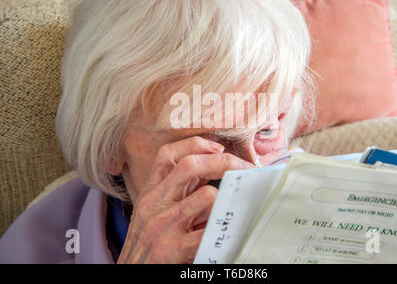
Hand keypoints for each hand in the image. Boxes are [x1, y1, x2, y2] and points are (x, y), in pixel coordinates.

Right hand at [117, 136, 253, 262]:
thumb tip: (215, 168)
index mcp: (151, 191)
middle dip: (224, 162)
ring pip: (207, 196)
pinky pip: (209, 232)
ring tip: (233, 209)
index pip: (168, 154)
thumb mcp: (157, 211)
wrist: (132, 274)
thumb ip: (181, 190)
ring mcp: (162, 225)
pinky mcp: (171, 249)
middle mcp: (154, 203)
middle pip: (190, 166)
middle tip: (246, 169)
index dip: (196, 144)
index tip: (219, 148)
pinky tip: (228, 233)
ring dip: (225, 201)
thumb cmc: (148, 243)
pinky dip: (224, 231)